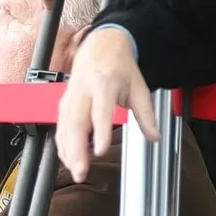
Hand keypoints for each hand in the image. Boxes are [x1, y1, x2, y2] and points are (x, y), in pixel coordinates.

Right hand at [57, 27, 151, 182]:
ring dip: (68, 150)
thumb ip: (146, 114)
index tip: (100, 150)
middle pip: (77, 121)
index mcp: (105, 83)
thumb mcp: (139, 86)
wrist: (101, 44)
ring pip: (65, 126)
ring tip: (76, 171)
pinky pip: (61, 125)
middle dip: (77, 149)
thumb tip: (154, 137)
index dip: (100, 131)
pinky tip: (67, 159)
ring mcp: (71, 95)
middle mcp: (84, 90)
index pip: (100, 110)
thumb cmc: (120, 66)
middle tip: (82, 171)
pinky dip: (62, 144)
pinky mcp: (64, 101)